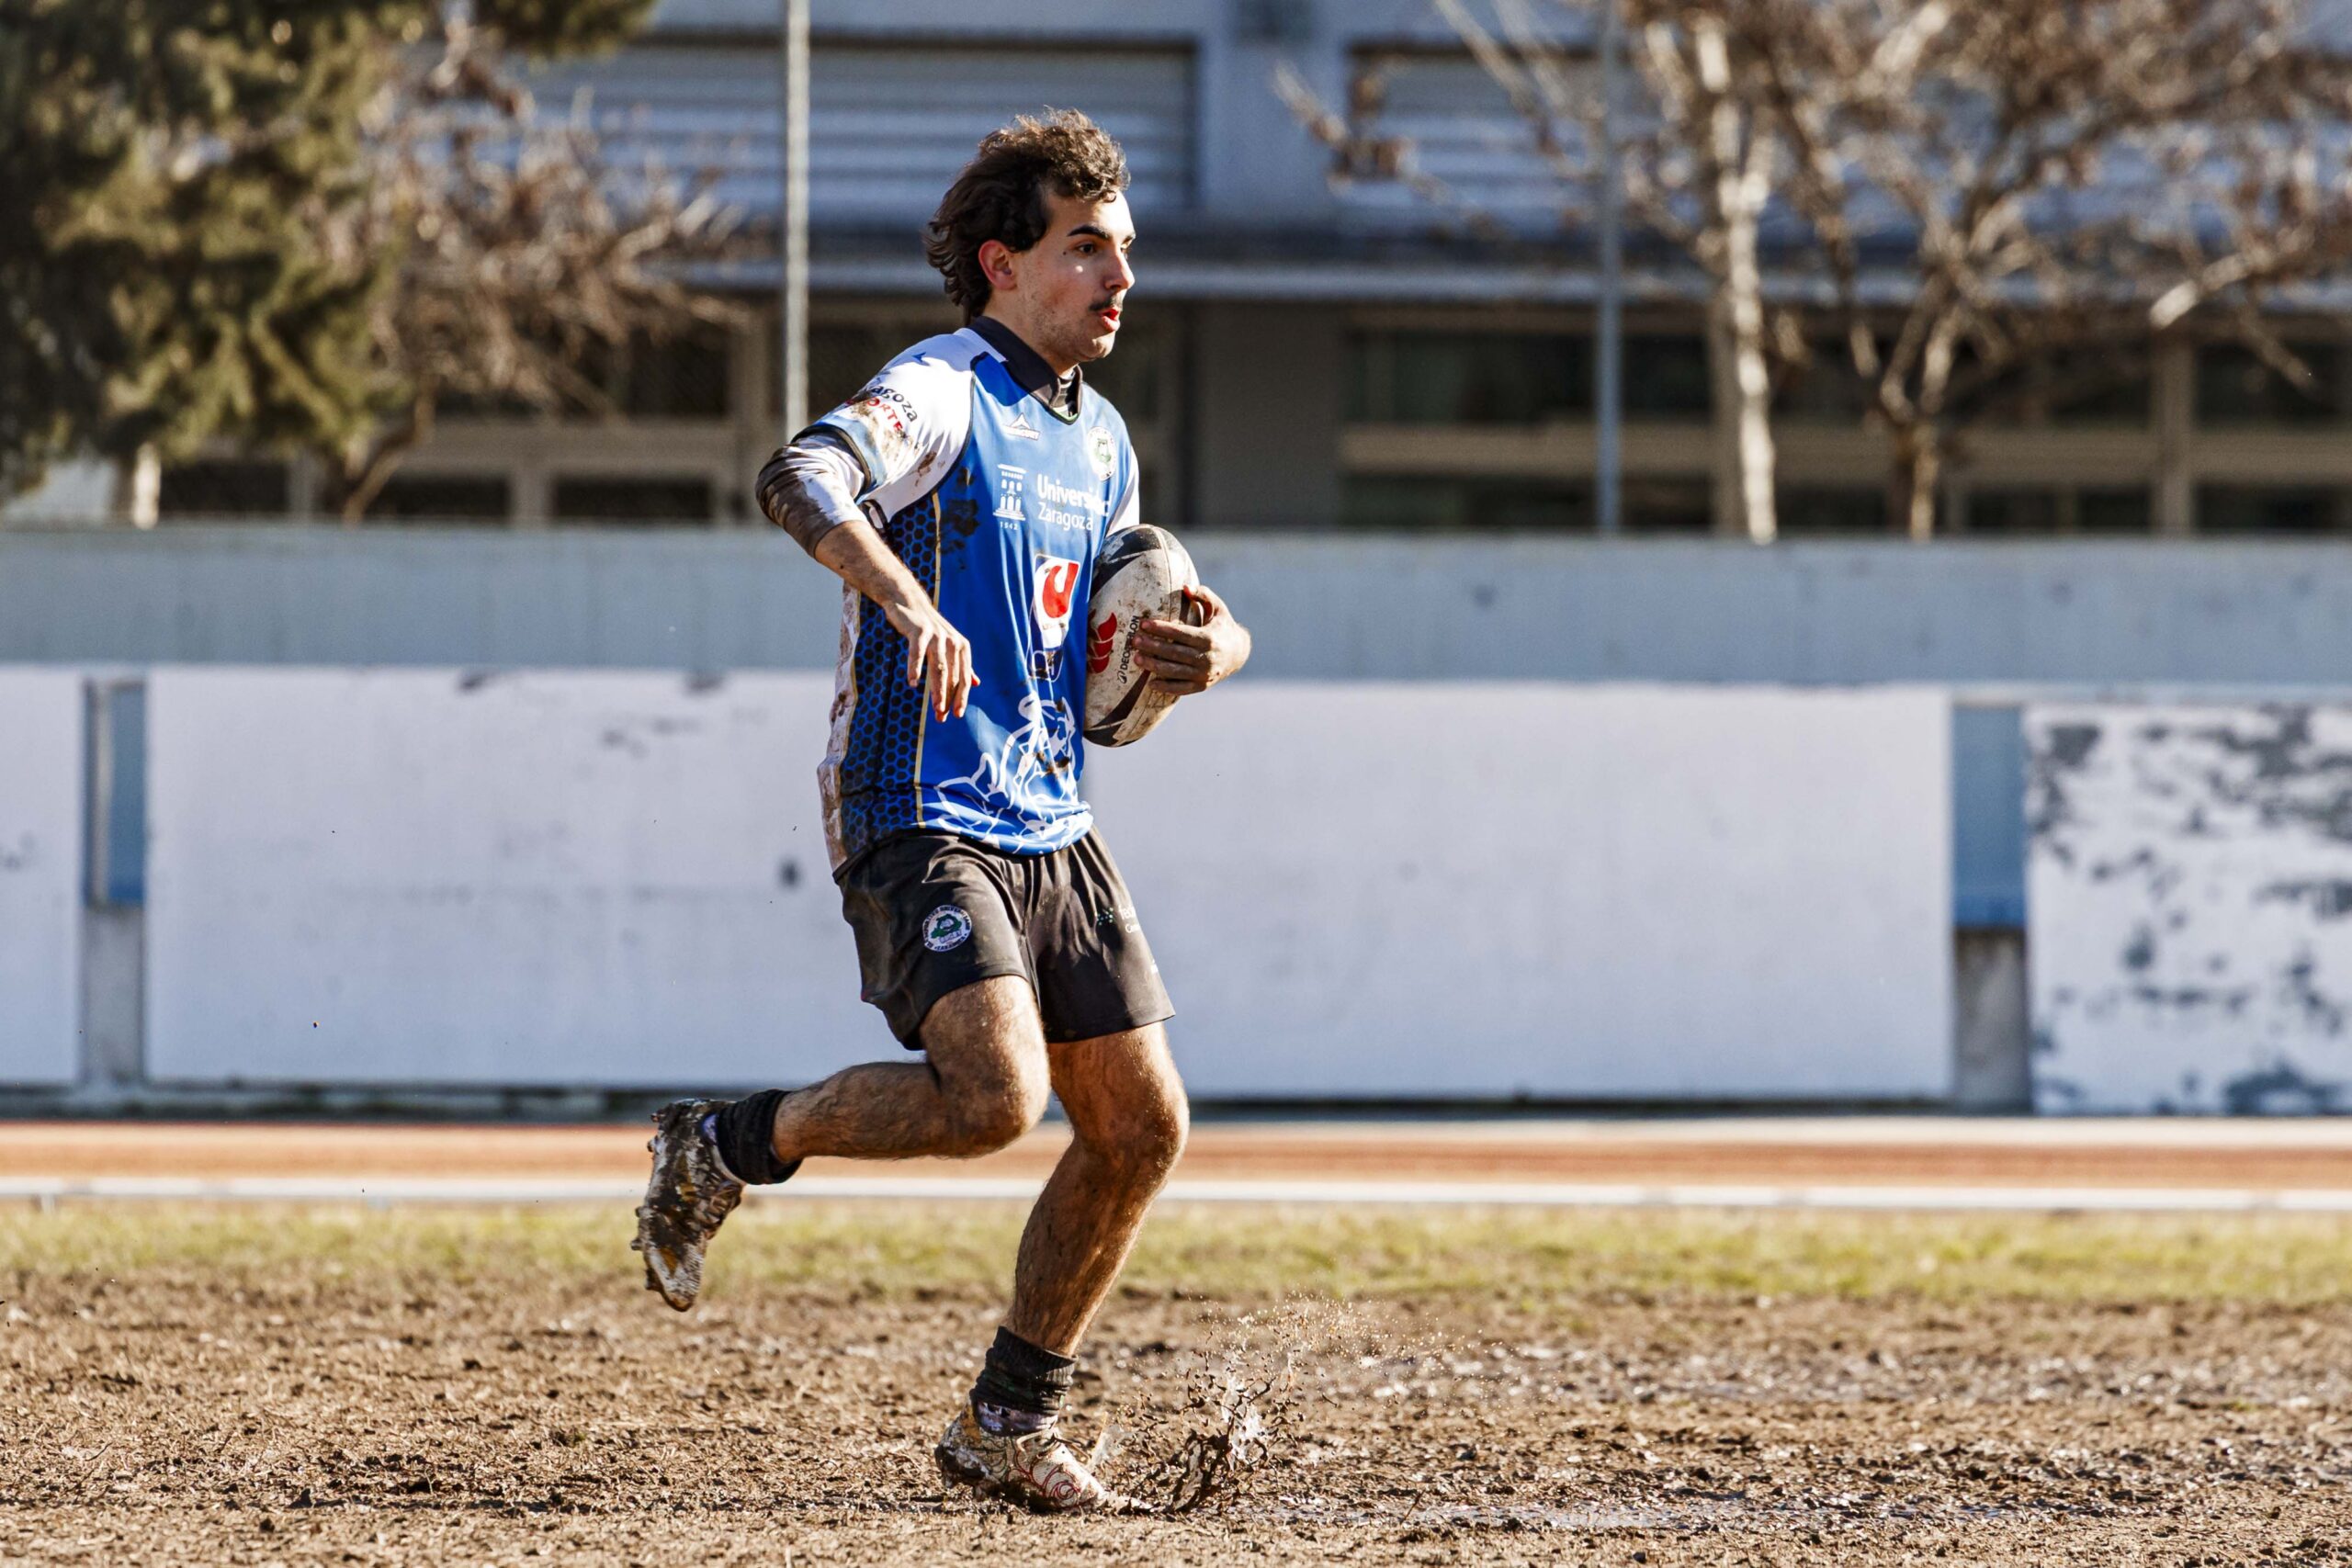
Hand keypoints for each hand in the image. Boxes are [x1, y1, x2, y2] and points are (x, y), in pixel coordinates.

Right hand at [879, 592, 977, 718]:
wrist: (909, 602)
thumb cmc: (929, 628)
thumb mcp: (949, 645)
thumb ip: (962, 664)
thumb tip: (977, 683)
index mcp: (962, 647)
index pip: (964, 677)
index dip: (961, 697)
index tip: (956, 715)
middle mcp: (952, 641)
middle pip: (952, 675)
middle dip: (948, 698)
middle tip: (942, 717)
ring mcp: (936, 635)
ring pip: (938, 667)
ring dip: (937, 689)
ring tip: (935, 707)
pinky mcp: (919, 631)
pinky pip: (917, 653)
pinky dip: (915, 668)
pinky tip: (912, 683)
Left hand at [1135, 584, 1250, 696]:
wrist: (1239, 653)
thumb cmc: (1222, 626)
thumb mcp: (1217, 608)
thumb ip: (1203, 594)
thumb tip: (1185, 587)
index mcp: (1209, 638)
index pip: (1180, 633)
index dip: (1161, 629)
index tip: (1144, 624)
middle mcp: (1207, 658)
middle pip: (1174, 652)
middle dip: (1152, 646)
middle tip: (1135, 641)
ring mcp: (1204, 674)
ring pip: (1174, 671)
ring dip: (1154, 665)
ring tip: (1137, 658)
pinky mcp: (1202, 686)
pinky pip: (1181, 688)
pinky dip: (1165, 687)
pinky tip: (1150, 683)